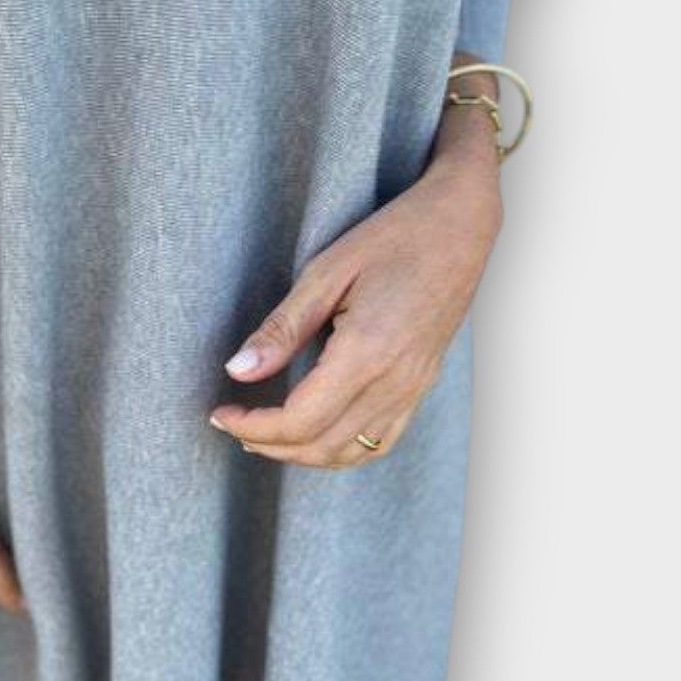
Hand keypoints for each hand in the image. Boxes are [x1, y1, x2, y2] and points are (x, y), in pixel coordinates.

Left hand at [207, 139, 502, 468]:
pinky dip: (341, 451)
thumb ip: (282, 328)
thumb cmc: (394, 237)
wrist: (460, 226)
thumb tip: (237, 371)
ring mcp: (414, 389)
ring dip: (302, 455)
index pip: (300, 420)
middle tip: (233, 425)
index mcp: (367, 352)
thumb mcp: (325, 272)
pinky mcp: (422, 385)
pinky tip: (316, 432)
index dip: (253, 426)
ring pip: (352, 453)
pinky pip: (382, 441)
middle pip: (322, 446)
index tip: (220, 412)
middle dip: (269, 446)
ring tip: (265, 435)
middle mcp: (395, 381)